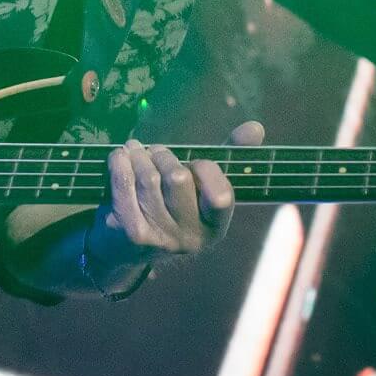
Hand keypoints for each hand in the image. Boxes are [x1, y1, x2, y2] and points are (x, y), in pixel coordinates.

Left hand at [96, 120, 263, 263]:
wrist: (123, 247)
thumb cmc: (170, 205)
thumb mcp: (201, 184)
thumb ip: (230, 156)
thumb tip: (256, 127)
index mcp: (216, 227)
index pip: (221, 195)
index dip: (206, 169)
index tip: (195, 163)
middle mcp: (190, 238)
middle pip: (178, 178)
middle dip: (164, 155)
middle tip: (154, 152)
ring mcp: (160, 238)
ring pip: (149, 177)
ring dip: (138, 155)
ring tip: (134, 151)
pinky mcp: (131, 233)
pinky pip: (125, 183)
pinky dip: (120, 162)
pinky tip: (120, 157)